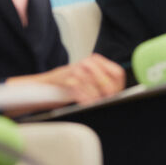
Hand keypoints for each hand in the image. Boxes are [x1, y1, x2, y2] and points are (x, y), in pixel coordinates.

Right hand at [7, 54, 124, 104]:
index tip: (116, 96)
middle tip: (105, 102)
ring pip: (95, 89)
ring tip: (93, 104)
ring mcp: (77, 70)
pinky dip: (84, 100)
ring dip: (95, 100)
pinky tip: (84, 104)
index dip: (118, 86)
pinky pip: (81, 93)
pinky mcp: (67, 79)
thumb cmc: (70, 84)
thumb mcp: (89, 79)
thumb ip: (102, 83)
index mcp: (96, 60)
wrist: (47, 85)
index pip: (117, 73)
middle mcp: (88, 63)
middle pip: (107, 82)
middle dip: (108, 96)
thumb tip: (118, 94)